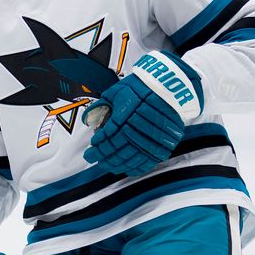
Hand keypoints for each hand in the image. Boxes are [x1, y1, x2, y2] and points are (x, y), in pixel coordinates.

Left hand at [82, 50, 202, 175]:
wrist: (167, 85)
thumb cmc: (139, 87)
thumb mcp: (116, 92)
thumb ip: (100, 107)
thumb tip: (88, 119)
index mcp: (127, 113)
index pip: (109, 136)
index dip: (98, 146)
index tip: (90, 150)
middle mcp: (140, 126)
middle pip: (119, 149)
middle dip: (103, 157)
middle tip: (93, 159)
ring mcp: (153, 137)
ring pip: (132, 157)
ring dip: (117, 163)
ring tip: (106, 165)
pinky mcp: (164, 143)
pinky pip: (148, 161)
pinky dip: (136, 167)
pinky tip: (126, 168)